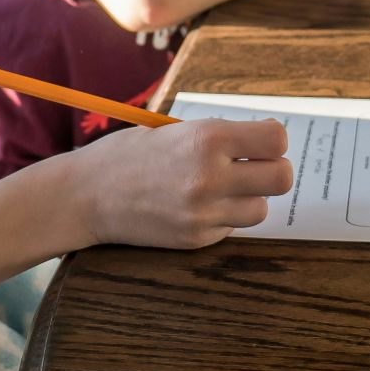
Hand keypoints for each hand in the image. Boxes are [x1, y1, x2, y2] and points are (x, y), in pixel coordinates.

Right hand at [67, 118, 293, 248]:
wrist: (87, 194)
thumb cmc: (131, 154)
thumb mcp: (177, 130)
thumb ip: (220, 137)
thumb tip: (267, 142)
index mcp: (208, 138)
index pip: (277, 141)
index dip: (272, 141)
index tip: (258, 141)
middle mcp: (211, 176)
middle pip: (282, 179)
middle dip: (271, 171)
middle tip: (251, 167)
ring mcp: (205, 212)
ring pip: (261, 209)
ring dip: (249, 198)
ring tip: (220, 188)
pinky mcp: (196, 239)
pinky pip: (232, 228)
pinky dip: (223, 217)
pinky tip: (196, 206)